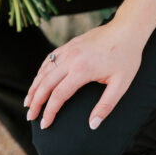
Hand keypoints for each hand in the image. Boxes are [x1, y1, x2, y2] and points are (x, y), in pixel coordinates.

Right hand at [25, 21, 143, 129]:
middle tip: (30, 117)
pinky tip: (38, 81)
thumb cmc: (127, 57)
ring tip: (28, 102)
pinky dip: (40, 72)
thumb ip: (105, 106)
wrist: (127, 29)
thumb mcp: (121, 85)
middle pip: (45, 84)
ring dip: (34, 87)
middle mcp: (70, 59)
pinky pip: (49, 60)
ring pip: (44, 71)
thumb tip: (93, 125)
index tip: (45, 124)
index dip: (50, 112)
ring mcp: (68, 50)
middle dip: (36, 102)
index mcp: (82, 70)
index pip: (58, 96)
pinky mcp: (69, 45)